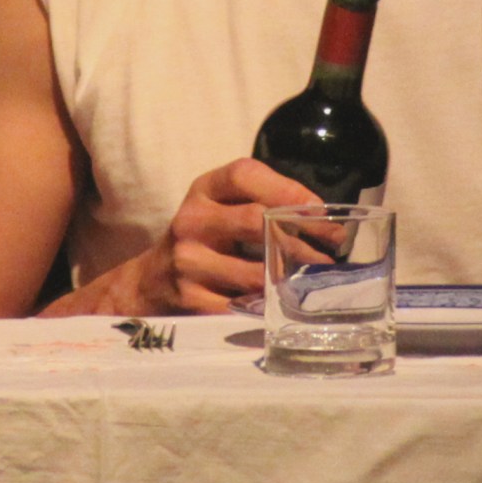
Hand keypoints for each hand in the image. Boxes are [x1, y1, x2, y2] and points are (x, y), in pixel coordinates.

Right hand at [99, 159, 327, 315]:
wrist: (150, 283)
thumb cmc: (204, 239)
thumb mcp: (219, 206)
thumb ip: (258, 201)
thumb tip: (319, 217)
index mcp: (202, 190)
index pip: (245, 175)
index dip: (288, 189)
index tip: (319, 210)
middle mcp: (191, 221)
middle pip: (255, 220)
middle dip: (301, 236)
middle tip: (331, 250)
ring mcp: (188, 263)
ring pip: (256, 272)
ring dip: (293, 277)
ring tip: (316, 280)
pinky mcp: (191, 301)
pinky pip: (243, 307)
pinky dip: (270, 307)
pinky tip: (286, 305)